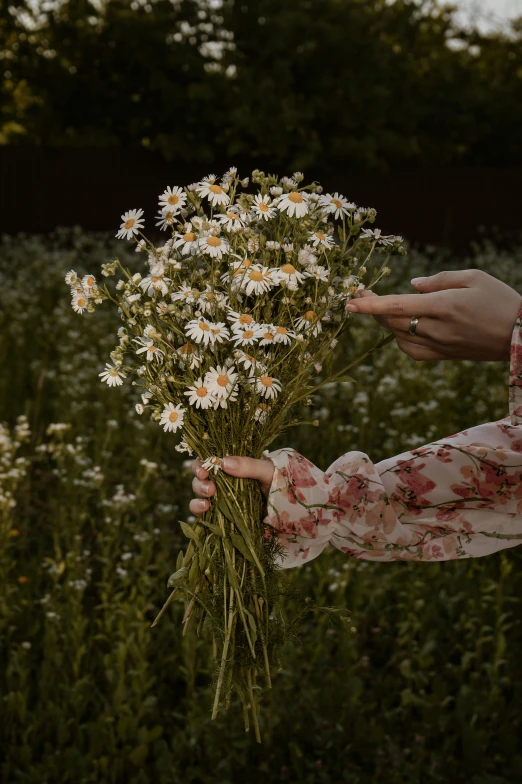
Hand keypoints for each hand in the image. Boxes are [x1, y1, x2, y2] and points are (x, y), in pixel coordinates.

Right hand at [189, 455, 274, 515]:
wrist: (289, 504)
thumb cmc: (279, 480)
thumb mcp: (267, 470)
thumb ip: (248, 465)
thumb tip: (224, 463)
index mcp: (230, 464)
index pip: (208, 460)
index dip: (200, 464)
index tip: (203, 470)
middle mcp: (222, 479)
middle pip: (200, 477)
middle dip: (200, 482)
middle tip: (210, 489)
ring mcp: (221, 496)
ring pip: (199, 493)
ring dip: (198, 496)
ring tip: (207, 502)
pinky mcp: (222, 511)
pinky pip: (203, 511)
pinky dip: (198, 510)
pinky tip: (205, 509)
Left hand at [345, 269, 521, 361]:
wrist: (521, 336)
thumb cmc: (501, 300)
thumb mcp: (474, 278)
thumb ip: (439, 280)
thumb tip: (412, 285)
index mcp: (443, 306)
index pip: (397, 306)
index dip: (370, 305)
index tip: (349, 301)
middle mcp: (437, 328)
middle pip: (392, 322)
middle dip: (372, 308)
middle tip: (360, 294)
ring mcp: (439, 345)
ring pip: (398, 336)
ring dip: (384, 322)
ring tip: (379, 307)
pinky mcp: (443, 356)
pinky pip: (411, 350)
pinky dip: (399, 338)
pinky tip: (400, 328)